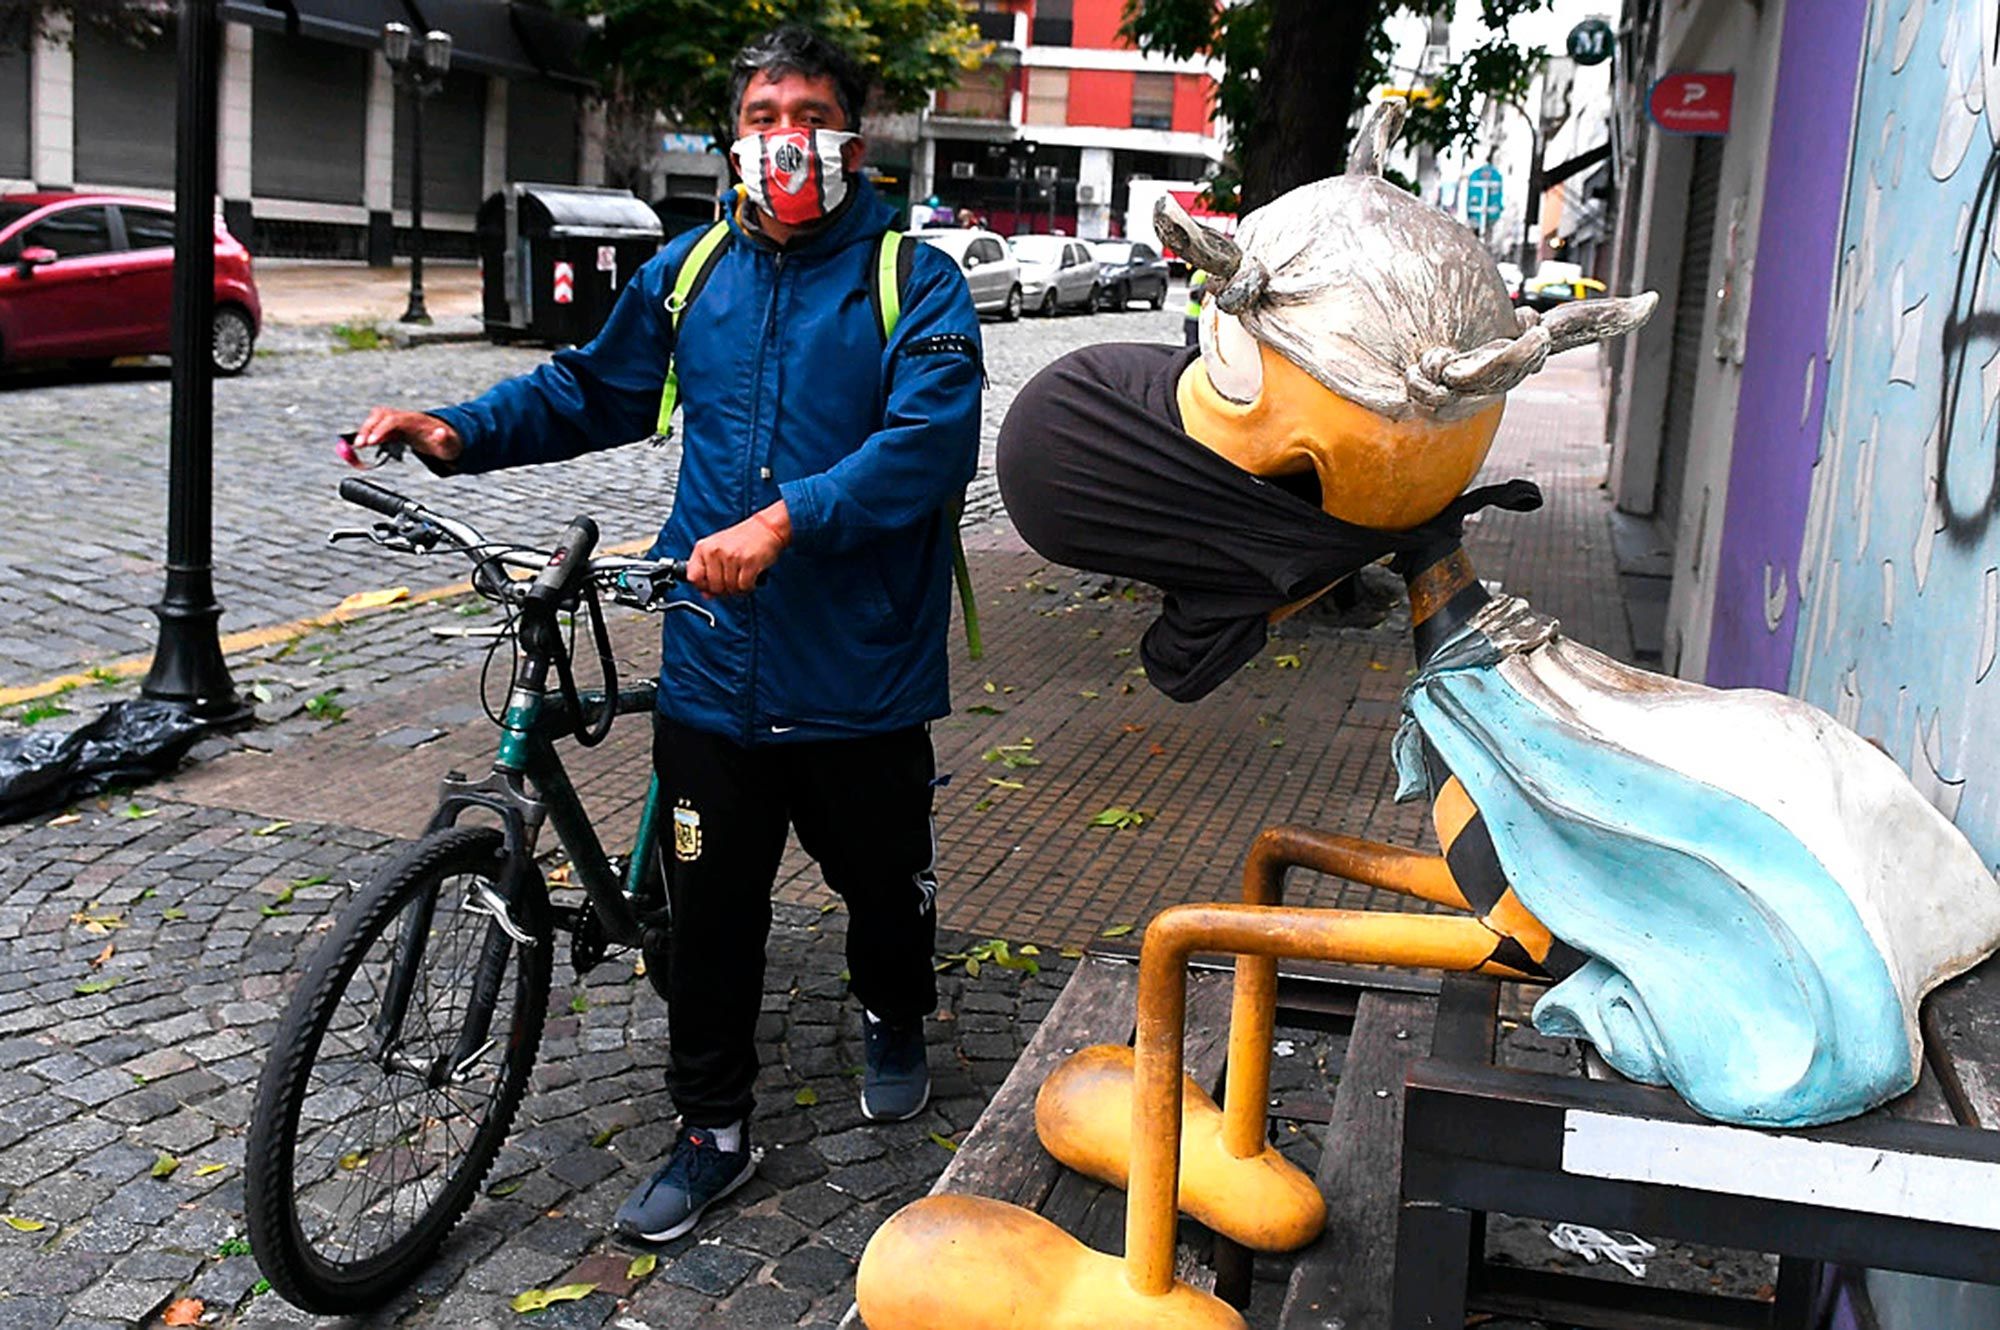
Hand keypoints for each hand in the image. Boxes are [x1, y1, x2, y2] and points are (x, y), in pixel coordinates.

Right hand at [345, 408, 462, 467]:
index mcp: (416, 420)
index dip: (381, 429)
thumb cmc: (449, 442)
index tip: (372, 442)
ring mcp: (398, 422)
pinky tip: (361, 446)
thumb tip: (440, 433)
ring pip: (375, 419)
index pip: (393, 419)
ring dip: (365, 430)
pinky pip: (377, 428)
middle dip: (367, 428)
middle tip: (359, 445)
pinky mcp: (394, 429)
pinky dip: (368, 435)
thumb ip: (445, 440)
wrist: (448, 438)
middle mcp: (404, 418)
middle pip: (380, 415)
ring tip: (357, 446)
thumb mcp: (450, 444)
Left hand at [687, 503, 789, 595]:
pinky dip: (749, 587)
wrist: (767, 528)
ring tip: (743, 579)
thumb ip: (709, 572)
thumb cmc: (744, 538)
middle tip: (732, 584)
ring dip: (738, 589)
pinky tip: (751, 579)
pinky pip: (744, 587)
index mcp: (703, 547)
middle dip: (725, 591)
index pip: (693, 577)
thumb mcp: (719, 550)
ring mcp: (731, 556)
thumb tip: (706, 595)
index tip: (711, 587)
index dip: (703, 586)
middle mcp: (715, 551)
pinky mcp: (748, 562)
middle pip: (714, 587)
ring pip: (730, 588)